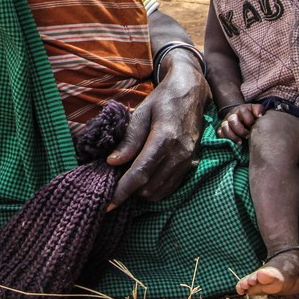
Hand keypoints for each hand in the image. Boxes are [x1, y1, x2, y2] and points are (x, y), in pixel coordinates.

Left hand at [107, 58, 208, 208]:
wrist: (192, 93)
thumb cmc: (163, 100)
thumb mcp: (142, 112)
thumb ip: (129, 139)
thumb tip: (112, 162)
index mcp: (164, 138)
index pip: (140, 173)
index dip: (122, 191)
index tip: (107, 204)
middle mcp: (179, 154)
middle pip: (149, 187)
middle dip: (129, 192)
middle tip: (113, 185)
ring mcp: (187, 161)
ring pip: (159, 191)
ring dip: (141, 192)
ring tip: (127, 182)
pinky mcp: (190, 165)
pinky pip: (170, 187)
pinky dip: (154, 189)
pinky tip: (143, 180)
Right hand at [216, 102, 263, 141]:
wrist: (242, 119)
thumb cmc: (251, 116)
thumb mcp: (256, 111)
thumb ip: (259, 110)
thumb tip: (259, 115)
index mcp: (241, 109)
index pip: (243, 111)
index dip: (249, 120)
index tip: (253, 126)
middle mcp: (232, 115)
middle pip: (232, 120)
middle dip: (241, 130)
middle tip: (247, 135)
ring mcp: (226, 122)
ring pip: (225, 127)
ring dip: (233, 136)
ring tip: (240, 141)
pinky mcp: (221, 129)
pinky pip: (220, 133)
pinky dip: (226, 137)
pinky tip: (234, 141)